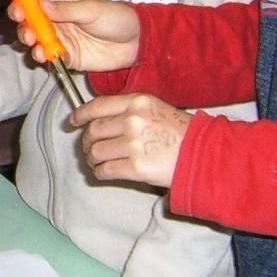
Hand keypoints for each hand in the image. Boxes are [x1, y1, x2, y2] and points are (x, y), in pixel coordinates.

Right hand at [9, 0, 140, 72]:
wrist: (136, 42)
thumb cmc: (116, 18)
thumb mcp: (92, 9)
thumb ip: (66, 9)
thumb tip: (42, 4)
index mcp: (61, 3)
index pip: (35, 2)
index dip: (23, 5)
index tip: (17, 12)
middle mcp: (57, 21)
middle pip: (31, 23)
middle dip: (25, 28)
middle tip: (27, 33)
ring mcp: (61, 39)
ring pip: (38, 41)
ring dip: (32, 44)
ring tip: (35, 46)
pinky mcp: (68, 57)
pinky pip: (51, 58)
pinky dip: (45, 58)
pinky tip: (45, 56)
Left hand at [70, 93, 189, 186]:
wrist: (203, 154)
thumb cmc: (181, 132)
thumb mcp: (156, 108)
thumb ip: (129, 110)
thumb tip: (99, 119)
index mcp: (137, 102)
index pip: (98, 106)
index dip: (81, 115)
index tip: (73, 122)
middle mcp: (132, 120)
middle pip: (94, 130)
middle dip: (86, 142)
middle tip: (88, 149)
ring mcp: (133, 144)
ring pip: (96, 151)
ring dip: (92, 159)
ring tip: (96, 162)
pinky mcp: (135, 167)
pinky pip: (106, 170)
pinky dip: (99, 173)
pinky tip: (103, 173)